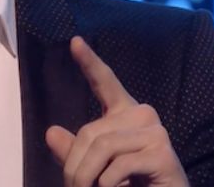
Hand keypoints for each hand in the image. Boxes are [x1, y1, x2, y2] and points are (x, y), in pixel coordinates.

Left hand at [45, 37, 189, 186]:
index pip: (105, 82)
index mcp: (125, 114)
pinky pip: (119, 166)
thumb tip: (51, 132)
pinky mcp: (162, 153)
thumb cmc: (130, 185)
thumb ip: (74, 152)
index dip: (89, 62)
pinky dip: (107, 183)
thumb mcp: (95, 168)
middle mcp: (143, 115)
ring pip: (102, 148)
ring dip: (87, 177)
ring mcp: (156, 132)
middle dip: (75, 166)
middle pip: (91, 131)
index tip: (75, 41)